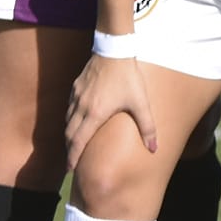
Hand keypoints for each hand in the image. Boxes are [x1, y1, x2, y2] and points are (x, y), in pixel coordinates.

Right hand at [65, 54, 155, 171]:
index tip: (70, 169)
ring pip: (66, 122)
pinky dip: (69, 120)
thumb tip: (154, 148)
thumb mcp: (141, 102)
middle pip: (69, 135)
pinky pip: (68, 109)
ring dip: (69, 136)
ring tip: (73, 145)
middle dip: (69, 150)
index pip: (78, 141)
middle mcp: (80, 107)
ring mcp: (75, 97)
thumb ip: (147, 126)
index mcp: (94, 114)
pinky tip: (76, 122)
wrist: (114, 50)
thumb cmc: (129, 77)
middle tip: (70, 163)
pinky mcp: (75, 88)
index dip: (73, 157)